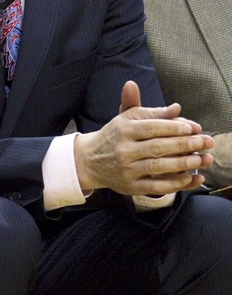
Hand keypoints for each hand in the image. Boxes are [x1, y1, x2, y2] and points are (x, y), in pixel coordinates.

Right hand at [74, 81, 213, 195]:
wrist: (90, 160)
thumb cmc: (115, 135)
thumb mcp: (127, 118)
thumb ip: (151, 112)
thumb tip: (176, 107)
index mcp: (122, 129)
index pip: (151, 127)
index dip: (172, 127)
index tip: (192, 128)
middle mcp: (123, 149)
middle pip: (157, 147)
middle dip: (183, 145)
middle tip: (204, 142)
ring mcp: (126, 169)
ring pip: (158, 167)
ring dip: (182, 164)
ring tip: (201, 159)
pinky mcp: (130, 187)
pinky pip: (155, 186)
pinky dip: (175, 183)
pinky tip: (190, 177)